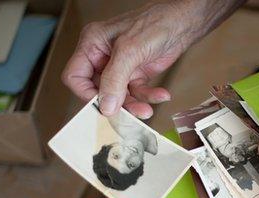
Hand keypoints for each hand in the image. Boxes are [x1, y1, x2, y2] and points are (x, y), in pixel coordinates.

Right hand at [62, 0, 243, 117]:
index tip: (103, 106)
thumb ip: (114, 79)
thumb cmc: (155, 23)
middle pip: (99, 90)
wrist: (183, 23)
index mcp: (92, 45)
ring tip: (148, 109)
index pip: (75, 76)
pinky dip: (149, 96)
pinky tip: (161, 94)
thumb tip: (106, 106)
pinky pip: (138, 93)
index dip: (87, 94)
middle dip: (116, 103)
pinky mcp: (137, 74)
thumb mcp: (130, 51)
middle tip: (130, 114)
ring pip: (120, 96)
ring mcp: (121, 67)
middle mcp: (103, 57)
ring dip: (135, 105)